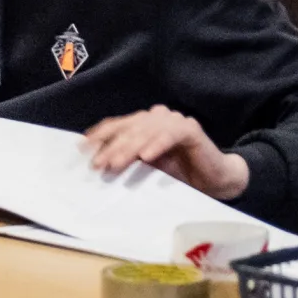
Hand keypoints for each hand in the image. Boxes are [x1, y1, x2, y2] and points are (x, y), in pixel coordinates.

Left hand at [82, 107, 250, 200]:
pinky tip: (147, 156)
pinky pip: (170, 134)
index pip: (117, 125)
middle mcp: (157, 117)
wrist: (215, 180)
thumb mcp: (147, 169)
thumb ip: (127, 161)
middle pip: (129, 129)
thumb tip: (97, 165)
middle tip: (98, 164)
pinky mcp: (190, 129)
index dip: (99, 135)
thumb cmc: (180, 175)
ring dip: (130, 148)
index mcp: (144, 124)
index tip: (81, 148)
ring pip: (146, 131)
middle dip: (111, 147)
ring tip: (116, 164)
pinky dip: (158, 144)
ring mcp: (174, 121)